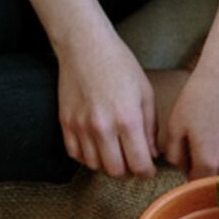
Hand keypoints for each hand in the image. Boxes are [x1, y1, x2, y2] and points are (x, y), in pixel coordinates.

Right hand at [57, 32, 157, 177]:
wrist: (85, 46)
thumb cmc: (119, 65)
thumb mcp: (145, 93)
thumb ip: (150, 127)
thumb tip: (152, 154)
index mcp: (128, 119)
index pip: (139, 164)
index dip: (146, 172)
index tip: (148, 169)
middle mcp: (103, 127)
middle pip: (115, 171)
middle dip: (127, 170)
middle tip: (131, 160)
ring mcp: (81, 126)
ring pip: (94, 165)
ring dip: (106, 163)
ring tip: (114, 150)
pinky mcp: (65, 123)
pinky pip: (75, 154)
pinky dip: (87, 156)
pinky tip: (96, 145)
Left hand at [164, 61, 218, 179]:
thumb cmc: (199, 94)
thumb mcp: (175, 124)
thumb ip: (174, 154)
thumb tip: (182, 167)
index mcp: (208, 161)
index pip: (197, 180)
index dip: (190, 169)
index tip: (188, 156)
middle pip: (217, 173)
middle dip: (208, 162)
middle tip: (202, 137)